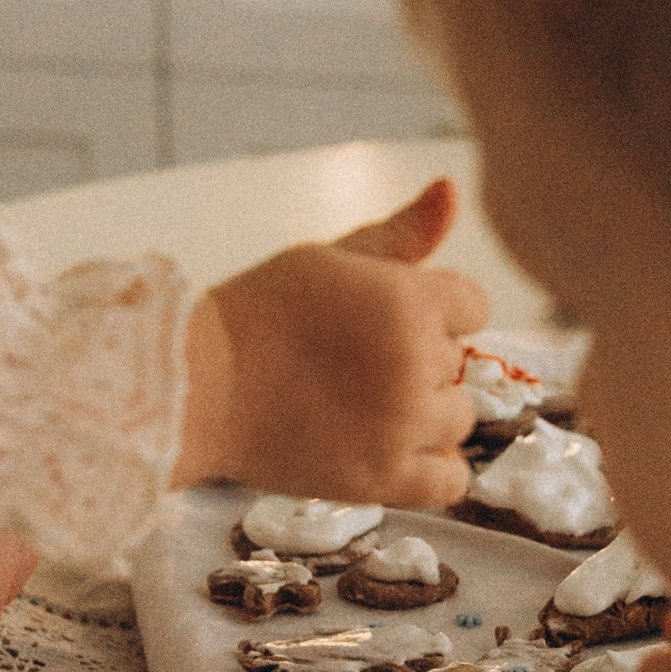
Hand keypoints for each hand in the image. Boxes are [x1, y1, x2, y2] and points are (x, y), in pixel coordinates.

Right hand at [178, 176, 486, 505]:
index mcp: (407, 300)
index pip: (472, 306)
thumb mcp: (332, 258)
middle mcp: (414, 362)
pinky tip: (394, 450)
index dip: (434, 312)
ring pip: (459, 420)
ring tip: (365, 409)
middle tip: (354, 366)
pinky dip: (433, 470)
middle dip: (418, 362)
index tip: (385, 323)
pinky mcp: (383, 480)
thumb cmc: (259, 314)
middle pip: (457, 364)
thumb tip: (450, 188)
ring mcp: (402, 426)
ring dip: (425, 416)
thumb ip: (403, 232)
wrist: (198, 390)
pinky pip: (450, 483)